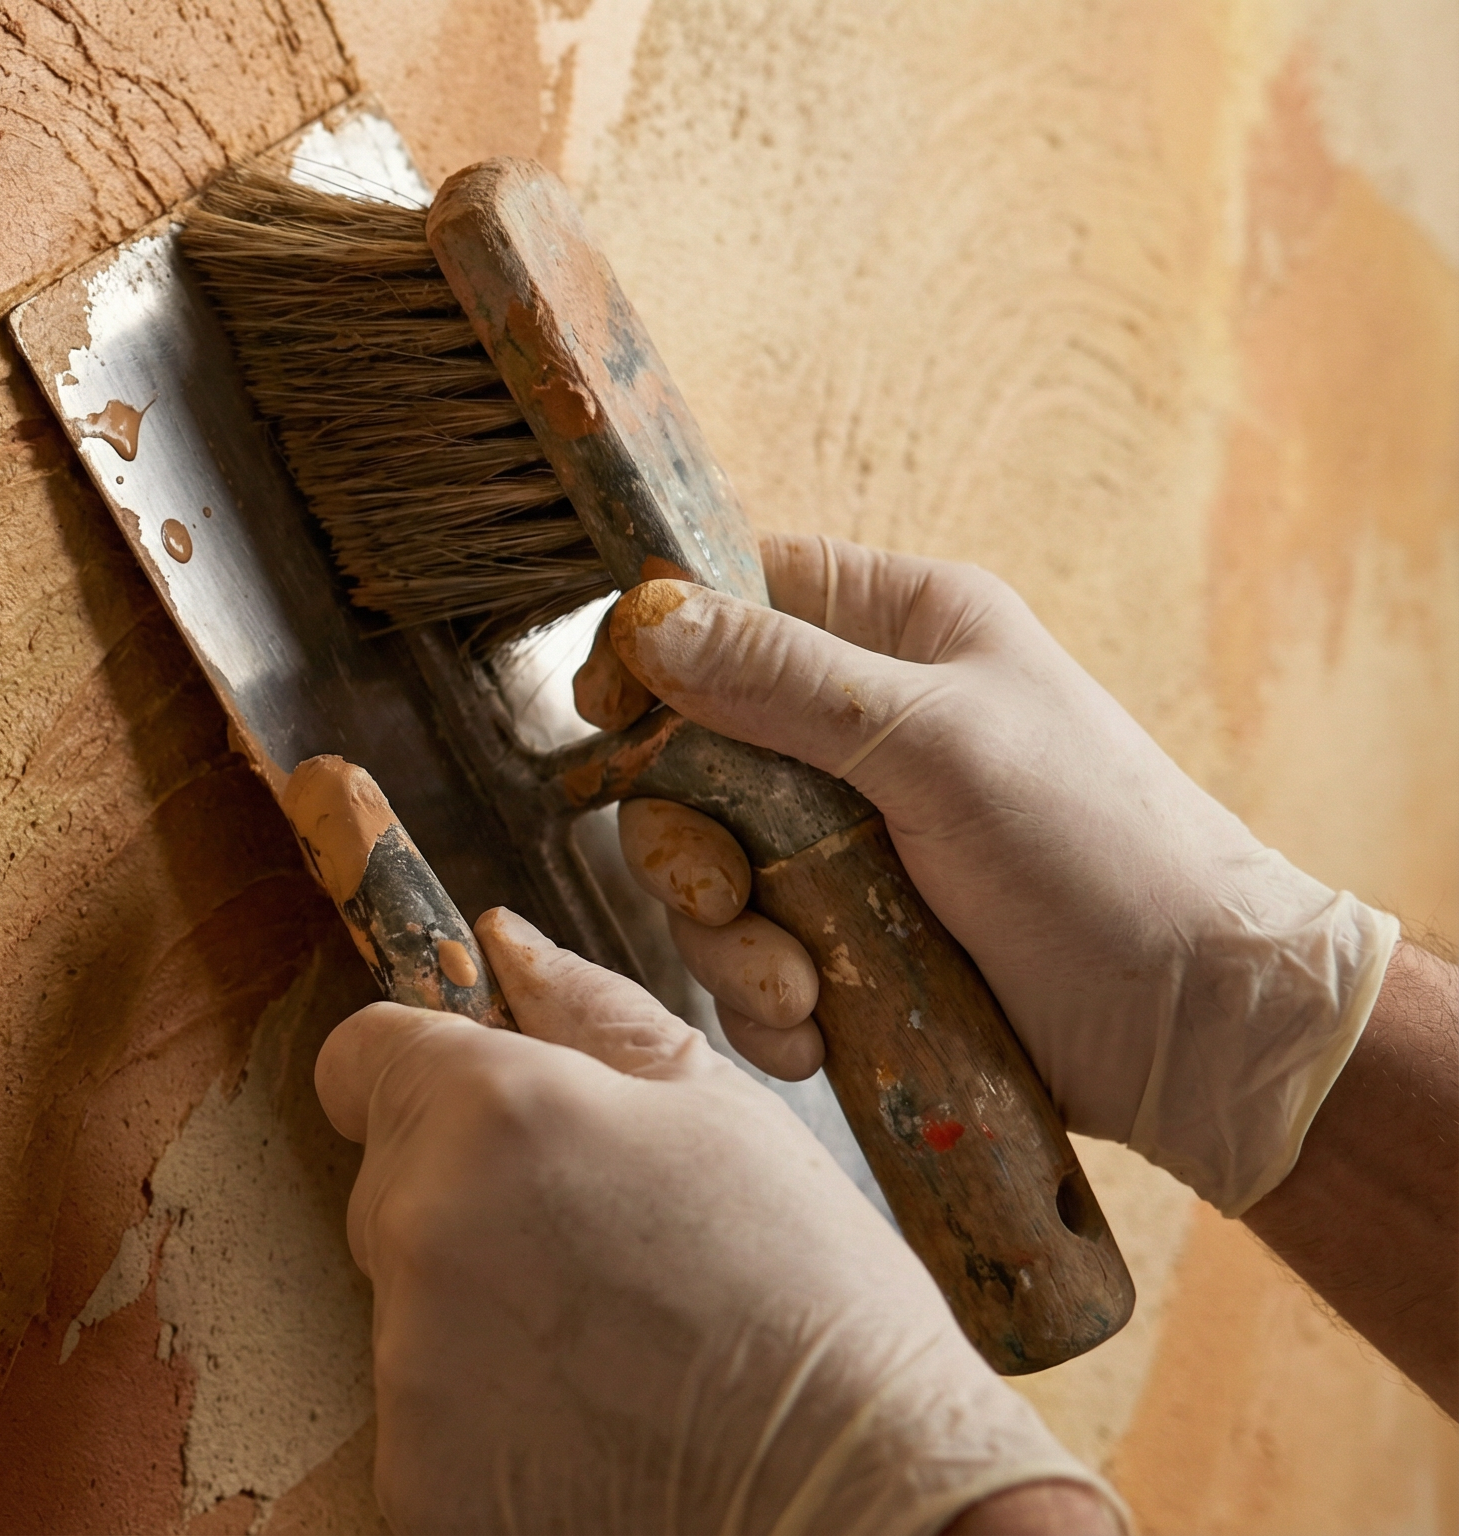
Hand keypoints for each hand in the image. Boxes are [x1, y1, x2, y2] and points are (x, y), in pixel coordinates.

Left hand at [316, 907, 1116, 1534]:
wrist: (866, 1497)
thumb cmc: (814, 1299)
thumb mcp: (721, 1114)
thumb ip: (587, 1015)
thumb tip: (502, 944)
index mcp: (491, 1112)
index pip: (361, 1059)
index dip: (418, 1077)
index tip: (470, 1114)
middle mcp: (422, 1229)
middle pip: (390, 1185)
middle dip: (467, 1201)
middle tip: (597, 1253)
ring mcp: (407, 1365)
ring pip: (406, 1307)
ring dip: (477, 1317)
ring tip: (609, 1352)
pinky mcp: (414, 1479)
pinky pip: (419, 1420)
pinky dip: (481, 1426)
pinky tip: (586, 1429)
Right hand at [582, 533, 1397, 1213]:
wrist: (1197, 1029)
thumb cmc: (1099, 853)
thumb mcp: (937, 744)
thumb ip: (782, 680)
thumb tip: (643, 617)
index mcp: (900, 630)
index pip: (734, 593)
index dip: (654, 645)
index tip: (602, 710)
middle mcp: (863, 724)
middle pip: (689, 749)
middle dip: (689, 839)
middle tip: (723, 893)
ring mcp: (851, 837)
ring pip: (707, 866)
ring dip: (731, 941)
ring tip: (798, 991)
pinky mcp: (849, 938)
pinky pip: (748, 955)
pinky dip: (765, 1001)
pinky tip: (815, 1029)